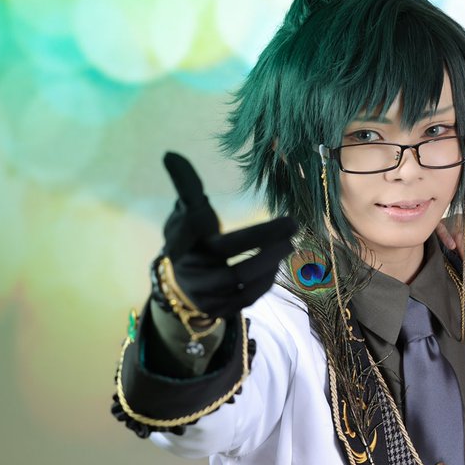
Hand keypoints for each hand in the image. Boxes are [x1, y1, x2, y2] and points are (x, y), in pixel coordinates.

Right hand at [160, 152, 298, 320]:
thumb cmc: (190, 240)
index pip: (183, 231)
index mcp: (180, 242)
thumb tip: (172, 154)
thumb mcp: (185, 212)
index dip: (188, 224)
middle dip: (261, 239)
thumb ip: (186, 187)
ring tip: (290, 243)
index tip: (202, 212)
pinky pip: (247, 296)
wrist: (183, 285)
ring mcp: (203, 293)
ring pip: (239, 279)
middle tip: (292, 223)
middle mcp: (189, 270)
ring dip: (270, 260)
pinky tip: (279, 262)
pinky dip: (266, 279)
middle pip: (225, 256)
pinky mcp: (219, 309)